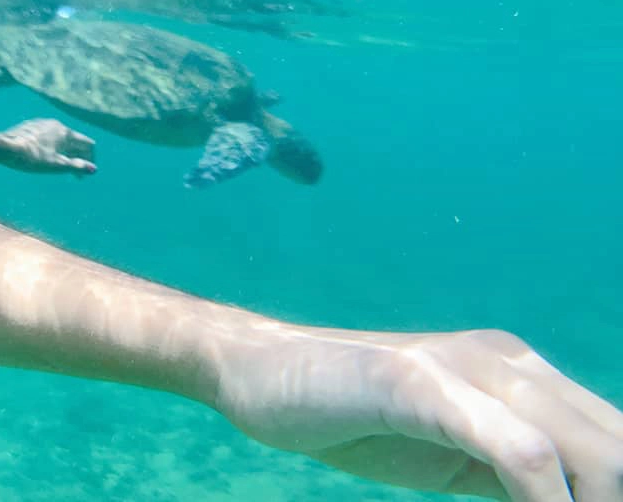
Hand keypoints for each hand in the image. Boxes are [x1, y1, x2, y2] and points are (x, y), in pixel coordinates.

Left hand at [2, 118, 96, 175]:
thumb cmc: (32, 158)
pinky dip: (52, 147)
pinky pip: (48, 137)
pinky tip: (44, 156)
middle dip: (77, 157)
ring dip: (64, 152)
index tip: (86, 172)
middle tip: (76, 174)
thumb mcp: (56, 165)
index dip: (90, 158)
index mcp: (65, 133)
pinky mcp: (31, 126)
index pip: (87, 144)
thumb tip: (94, 169)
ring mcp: (43, 124)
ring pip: (60, 138)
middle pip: (74, 141)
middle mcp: (56, 124)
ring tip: (60, 166)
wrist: (4, 148)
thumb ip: (76, 166)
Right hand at [218, 327, 622, 501]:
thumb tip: (563, 498)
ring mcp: (462, 366)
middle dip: (612, 501)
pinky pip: (519, 452)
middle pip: (615, 445)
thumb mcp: (445, 449)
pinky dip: (545, 501)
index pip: (612, 440)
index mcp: (515, 372)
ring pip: (589, 449)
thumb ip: (504, 468)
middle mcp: (503, 359)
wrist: (259, 368)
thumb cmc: (348, 413)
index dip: (614, 494)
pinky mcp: (419, 384)